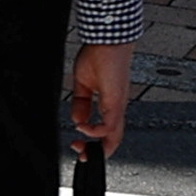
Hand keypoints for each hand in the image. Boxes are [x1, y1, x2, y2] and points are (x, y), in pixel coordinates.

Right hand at [70, 42, 132, 157]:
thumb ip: (81, 104)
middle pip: (113, 138)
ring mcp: (118, 105)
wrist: (107, 41)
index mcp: (110, 103)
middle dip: (97, 151)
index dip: (94, 142)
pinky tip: (83, 127)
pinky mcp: (116, 101)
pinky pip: (110, 124)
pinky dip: (96, 131)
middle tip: (81, 154)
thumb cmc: (99, 55)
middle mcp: (117, 107)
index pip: (106, 130)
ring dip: (97, 145)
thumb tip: (77, 120)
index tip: (79, 145)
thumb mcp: (83, 84)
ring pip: (115, 136)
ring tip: (81, 146)